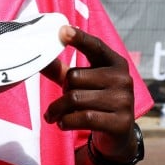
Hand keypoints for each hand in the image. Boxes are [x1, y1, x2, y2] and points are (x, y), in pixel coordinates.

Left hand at [43, 25, 135, 156]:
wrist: (117, 134)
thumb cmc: (95, 102)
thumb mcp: (82, 83)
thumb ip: (62, 71)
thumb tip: (40, 58)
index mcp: (115, 64)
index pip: (95, 46)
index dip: (79, 38)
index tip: (62, 30)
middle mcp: (123, 79)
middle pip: (74, 77)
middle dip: (62, 91)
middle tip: (61, 102)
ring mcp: (124, 101)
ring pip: (75, 99)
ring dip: (58, 110)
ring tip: (54, 116)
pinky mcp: (121, 122)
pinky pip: (83, 117)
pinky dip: (66, 122)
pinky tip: (62, 124)